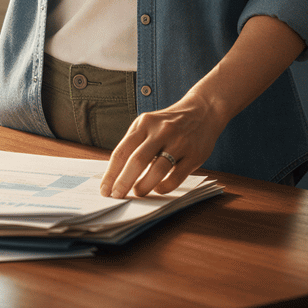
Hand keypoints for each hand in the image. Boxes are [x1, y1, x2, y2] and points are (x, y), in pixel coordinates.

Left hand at [99, 93, 225, 198]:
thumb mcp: (148, 124)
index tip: (104, 189)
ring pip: (157, 170)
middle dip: (124, 182)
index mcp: (144, 123)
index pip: (122, 151)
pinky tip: (158, 189)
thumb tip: (116, 173)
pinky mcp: (194, 155)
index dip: (111, 173)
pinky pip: (176, 176)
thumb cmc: (169, 123)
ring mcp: (178, 143)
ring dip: (144, 186)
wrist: (203, 111)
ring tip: (137, 193)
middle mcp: (160, 131)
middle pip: (137, 160)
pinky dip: (164, 187)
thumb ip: (134, 143)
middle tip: (117, 196)